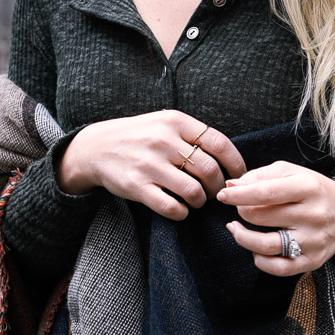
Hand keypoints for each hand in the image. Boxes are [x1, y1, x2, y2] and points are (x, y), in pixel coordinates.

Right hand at [55, 110, 246, 220]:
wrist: (96, 147)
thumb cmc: (139, 137)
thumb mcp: (165, 123)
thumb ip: (193, 136)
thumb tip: (229, 161)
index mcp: (175, 121)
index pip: (219, 143)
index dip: (236, 164)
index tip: (238, 176)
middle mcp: (163, 140)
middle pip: (210, 171)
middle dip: (218, 188)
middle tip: (213, 193)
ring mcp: (149, 164)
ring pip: (194, 192)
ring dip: (200, 202)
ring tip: (195, 200)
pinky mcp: (136, 186)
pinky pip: (171, 207)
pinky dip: (182, 213)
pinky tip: (179, 209)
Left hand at [217, 161, 334, 274]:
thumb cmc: (314, 191)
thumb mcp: (293, 173)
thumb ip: (261, 176)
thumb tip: (231, 186)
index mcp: (308, 188)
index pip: (266, 192)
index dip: (239, 195)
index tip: (222, 195)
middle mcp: (313, 215)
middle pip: (262, 217)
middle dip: (242, 211)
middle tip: (239, 208)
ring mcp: (313, 241)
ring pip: (266, 245)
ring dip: (242, 238)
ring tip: (235, 229)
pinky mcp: (312, 261)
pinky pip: (278, 267)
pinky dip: (259, 260)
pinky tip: (254, 249)